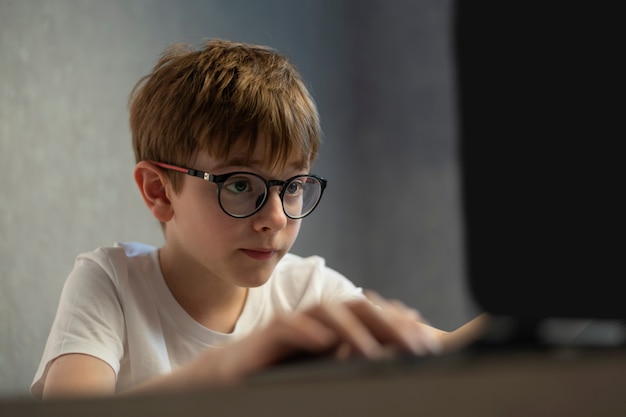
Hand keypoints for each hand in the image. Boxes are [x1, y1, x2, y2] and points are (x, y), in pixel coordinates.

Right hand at [202, 297, 441, 384]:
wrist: (236, 373)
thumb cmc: (284, 371)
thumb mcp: (328, 367)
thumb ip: (358, 355)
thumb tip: (400, 344)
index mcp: (337, 325)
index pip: (375, 315)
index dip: (401, 325)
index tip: (427, 344)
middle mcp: (319, 319)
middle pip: (357, 308)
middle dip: (388, 323)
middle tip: (413, 346)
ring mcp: (295, 323)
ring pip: (326, 312)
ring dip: (352, 329)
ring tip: (372, 351)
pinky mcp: (268, 334)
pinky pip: (288, 326)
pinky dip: (307, 332)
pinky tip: (325, 344)